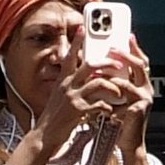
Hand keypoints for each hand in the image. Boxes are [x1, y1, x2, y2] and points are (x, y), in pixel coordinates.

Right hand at [8, 52, 129, 164]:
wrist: (44, 135)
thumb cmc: (55, 117)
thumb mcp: (60, 96)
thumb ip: (71, 86)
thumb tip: (85, 77)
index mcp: (63, 81)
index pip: (69, 57)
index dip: (76, 42)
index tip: (82, 28)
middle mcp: (66, 86)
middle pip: (89, 65)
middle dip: (106, 63)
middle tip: (118, 65)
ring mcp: (72, 97)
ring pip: (98, 83)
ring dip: (112, 87)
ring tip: (119, 93)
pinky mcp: (78, 111)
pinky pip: (99, 104)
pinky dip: (107, 107)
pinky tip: (109, 111)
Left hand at [91, 39, 156, 162]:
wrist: (128, 142)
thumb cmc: (122, 121)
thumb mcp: (120, 98)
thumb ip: (116, 84)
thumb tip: (103, 67)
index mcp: (142, 86)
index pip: (141, 63)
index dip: (135, 49)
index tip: (128, 36)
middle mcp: (147, 90)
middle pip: (140, 65)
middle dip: (126, 54)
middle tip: (113, 48)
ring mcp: (145, 99)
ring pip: (130, 78)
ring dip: (114, 72)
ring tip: (100, 68)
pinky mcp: (139, 108)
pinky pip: (125, 93)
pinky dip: (113, 87)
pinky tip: (103, 84)